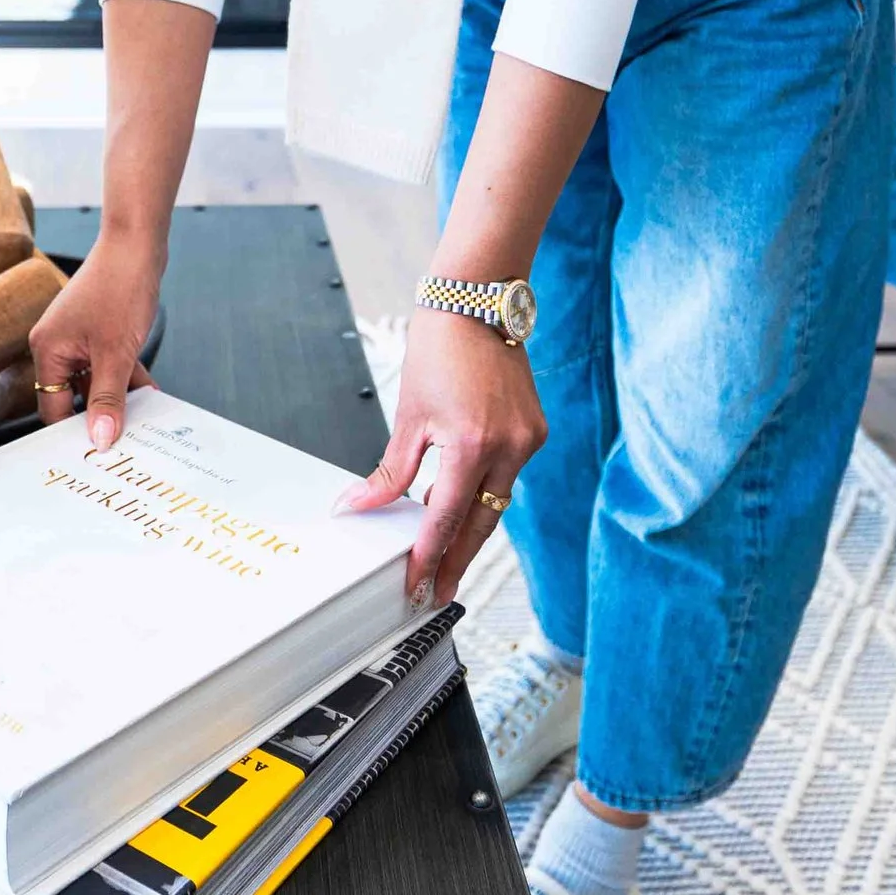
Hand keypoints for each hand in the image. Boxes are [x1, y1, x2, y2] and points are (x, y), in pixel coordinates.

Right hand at [29, 230, 161, 452]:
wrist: (137, 242)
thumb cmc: (120, 287)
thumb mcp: (116, 353)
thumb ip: (108, 399)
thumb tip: (101, 440)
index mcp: (47, 350)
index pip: (52, 407)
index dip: (75, 432)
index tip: (99, 454)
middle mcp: (56, 344)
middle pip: (73, 397)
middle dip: (100, 415)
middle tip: (125, 441)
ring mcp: (77, 337)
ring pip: (94, 381)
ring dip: (119, 397)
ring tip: (144, 419)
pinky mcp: (97, 330)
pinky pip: (107, 364)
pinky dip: (126, 377)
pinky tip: (150, 392)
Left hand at [335, 304, 545, 608]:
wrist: (477, 303)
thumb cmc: (439, 348)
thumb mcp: (409, 416)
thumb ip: (391, 472)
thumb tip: (360, 506)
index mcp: (471, 443)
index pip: (447, 518)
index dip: (430, 556)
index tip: (418, 584)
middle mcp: (508, 446)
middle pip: (481, 522)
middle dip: (457, 559)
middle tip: (438, 591)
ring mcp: (527, 439)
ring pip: (498, 501)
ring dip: (470, 528)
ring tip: (444, 556)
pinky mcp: (534, 431)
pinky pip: (508, 475)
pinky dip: (485, 492)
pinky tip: (463, 505)